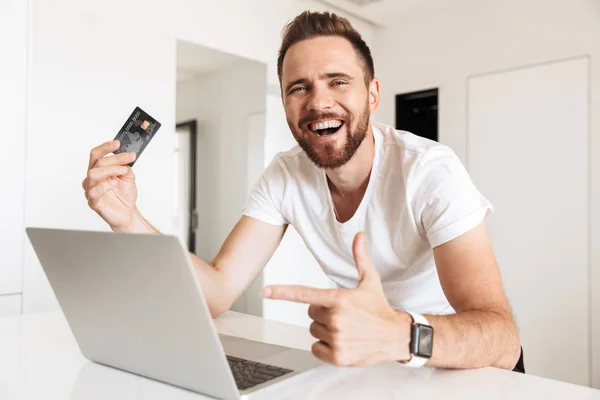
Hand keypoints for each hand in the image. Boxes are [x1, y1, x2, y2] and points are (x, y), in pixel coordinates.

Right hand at [82, 140, 138, 230]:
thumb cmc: (125, 195)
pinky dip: (105, 185)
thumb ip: (125, 166)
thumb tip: (126, 155)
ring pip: (93, 174)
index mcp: (99, 171)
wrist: (128, 213)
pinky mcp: (93, 202)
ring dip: (110, 169)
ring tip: (123, 171)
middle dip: (114, 158)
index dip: (105, 147)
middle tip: (129, 157)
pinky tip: (114, 183)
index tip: (117, 143)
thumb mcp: (128, 176)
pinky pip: (93, 192)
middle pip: (96, 162)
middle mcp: (92, 179)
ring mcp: (91, 190)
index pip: (96, 155)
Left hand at [262, 232, 410, 365]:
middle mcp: (336, 319)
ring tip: (346, 329)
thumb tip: (359, 236)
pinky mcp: (338, 356)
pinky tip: (342, 342)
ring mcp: (336, 339)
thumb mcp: (370, 281)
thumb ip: (360, 258)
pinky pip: (315, 349)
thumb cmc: (379, 308)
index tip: (266, 291)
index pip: (304, 294)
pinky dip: (325, 347)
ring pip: (313, 331)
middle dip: (323, 314)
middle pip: (311, 314)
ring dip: (325, 330)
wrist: (396, 336)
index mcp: (339, 299)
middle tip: (344, 315)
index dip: (283, 292)